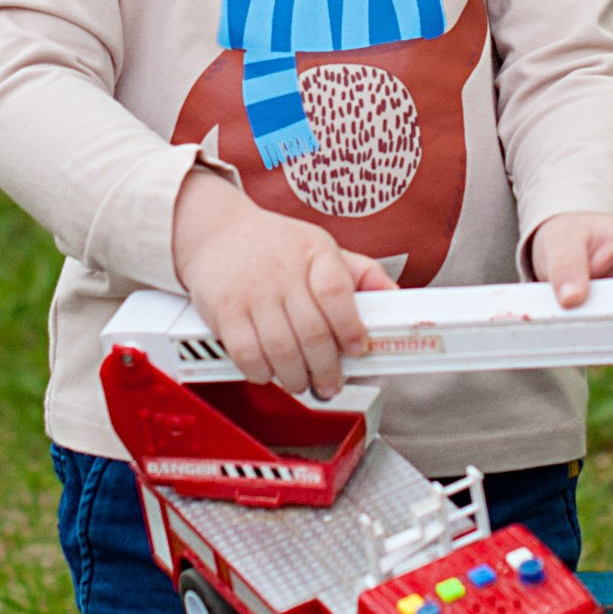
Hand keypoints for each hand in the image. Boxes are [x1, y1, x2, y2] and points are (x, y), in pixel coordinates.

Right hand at [172, 169, 395, 396]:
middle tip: (331, 383)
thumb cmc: (276, 245)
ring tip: (302, 382)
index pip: (336, 292)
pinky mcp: (224, 309)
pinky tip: (269, 372)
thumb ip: (361, 273)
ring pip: (281, 349)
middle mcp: (283, 271)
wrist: (217, 230)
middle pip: (312, 331)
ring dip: (296, 377)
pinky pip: (246, 353)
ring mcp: (252, 291)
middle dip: (327, 369)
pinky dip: (261, 372)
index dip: (350, 327)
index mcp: (314, 253)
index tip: (358, 349)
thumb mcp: (321, 247)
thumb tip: (395, 297)